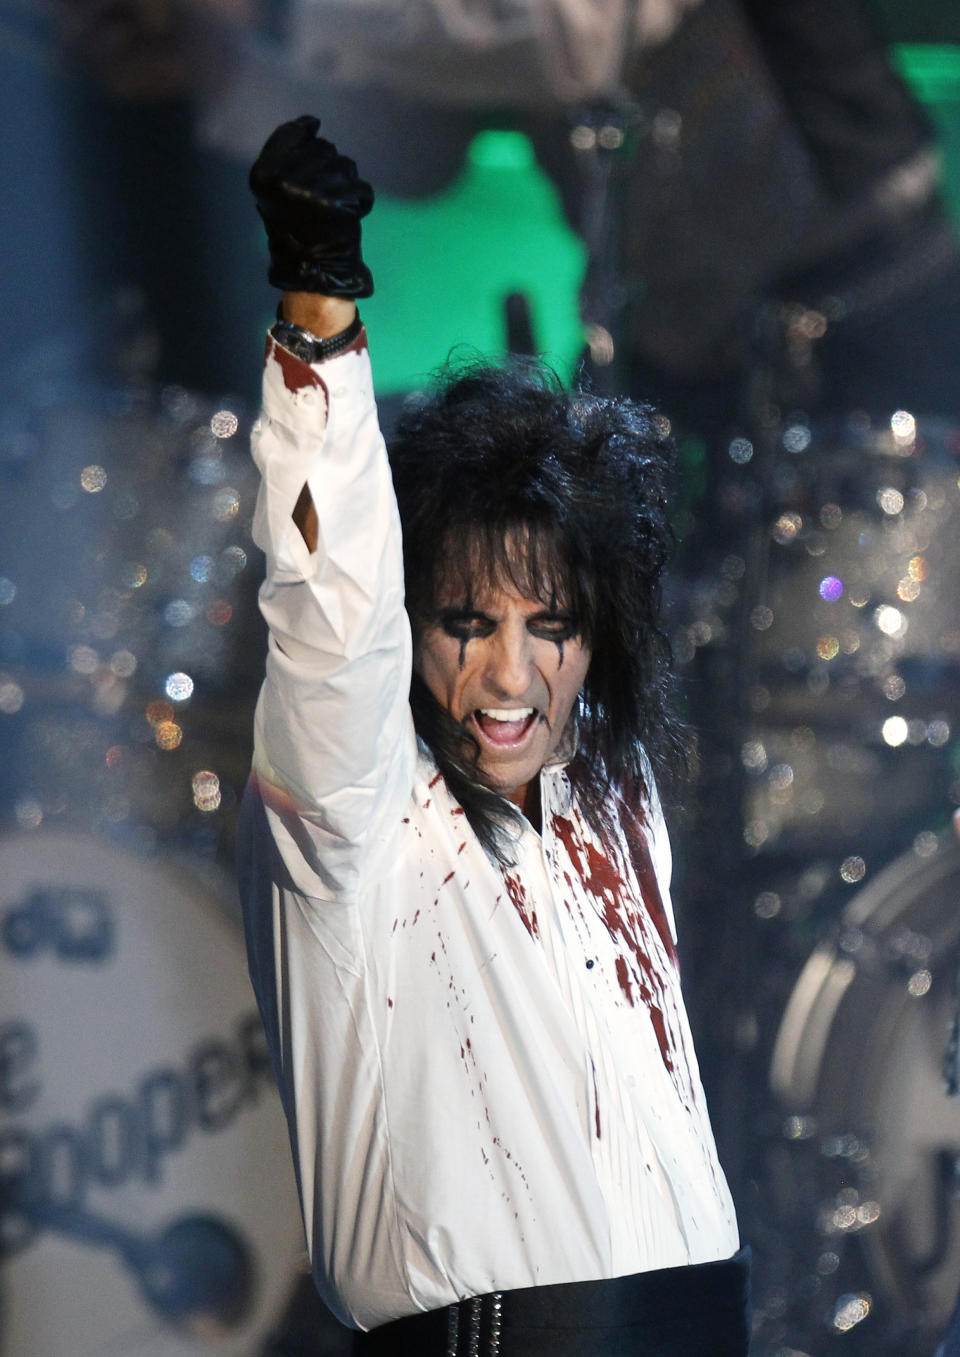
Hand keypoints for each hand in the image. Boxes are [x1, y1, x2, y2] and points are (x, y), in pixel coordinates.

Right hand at [249, 116, 373, 297]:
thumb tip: (310, 124)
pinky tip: (346, 217)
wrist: (310, 269)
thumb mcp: (274, 189)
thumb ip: (285, 155)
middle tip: (320, 195)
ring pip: (345, 165)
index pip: (290, 133)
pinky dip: (359, 201)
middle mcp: (288, 176)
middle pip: (322, 147)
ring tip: (332, 208)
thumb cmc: (291, 228)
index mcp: (266, 173)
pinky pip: (361, 188)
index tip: (313, 132)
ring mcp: (317, 188)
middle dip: (327, 166)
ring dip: (345, 183)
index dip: (305, 132)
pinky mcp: (342, 201)